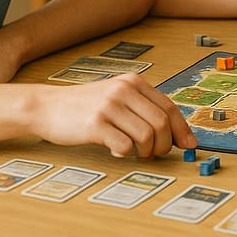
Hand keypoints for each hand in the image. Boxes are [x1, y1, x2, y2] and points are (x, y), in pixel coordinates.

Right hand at [33, 74, 196, 157]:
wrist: (48, 106)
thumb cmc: (85, 106)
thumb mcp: (117, 97)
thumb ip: (143, 109)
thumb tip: (174, 133)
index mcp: (134, 82)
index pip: (169, 108)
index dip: (182, 129)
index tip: (189, 144)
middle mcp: (124, 90)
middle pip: (161, 123)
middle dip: (165, 144)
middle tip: (155, 153)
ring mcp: (109, 106)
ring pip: (146, 135)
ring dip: (147, 151)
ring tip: (137, 153)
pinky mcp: (95, 123)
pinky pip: (124, 145)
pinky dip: (125, 153)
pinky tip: (117, 151)